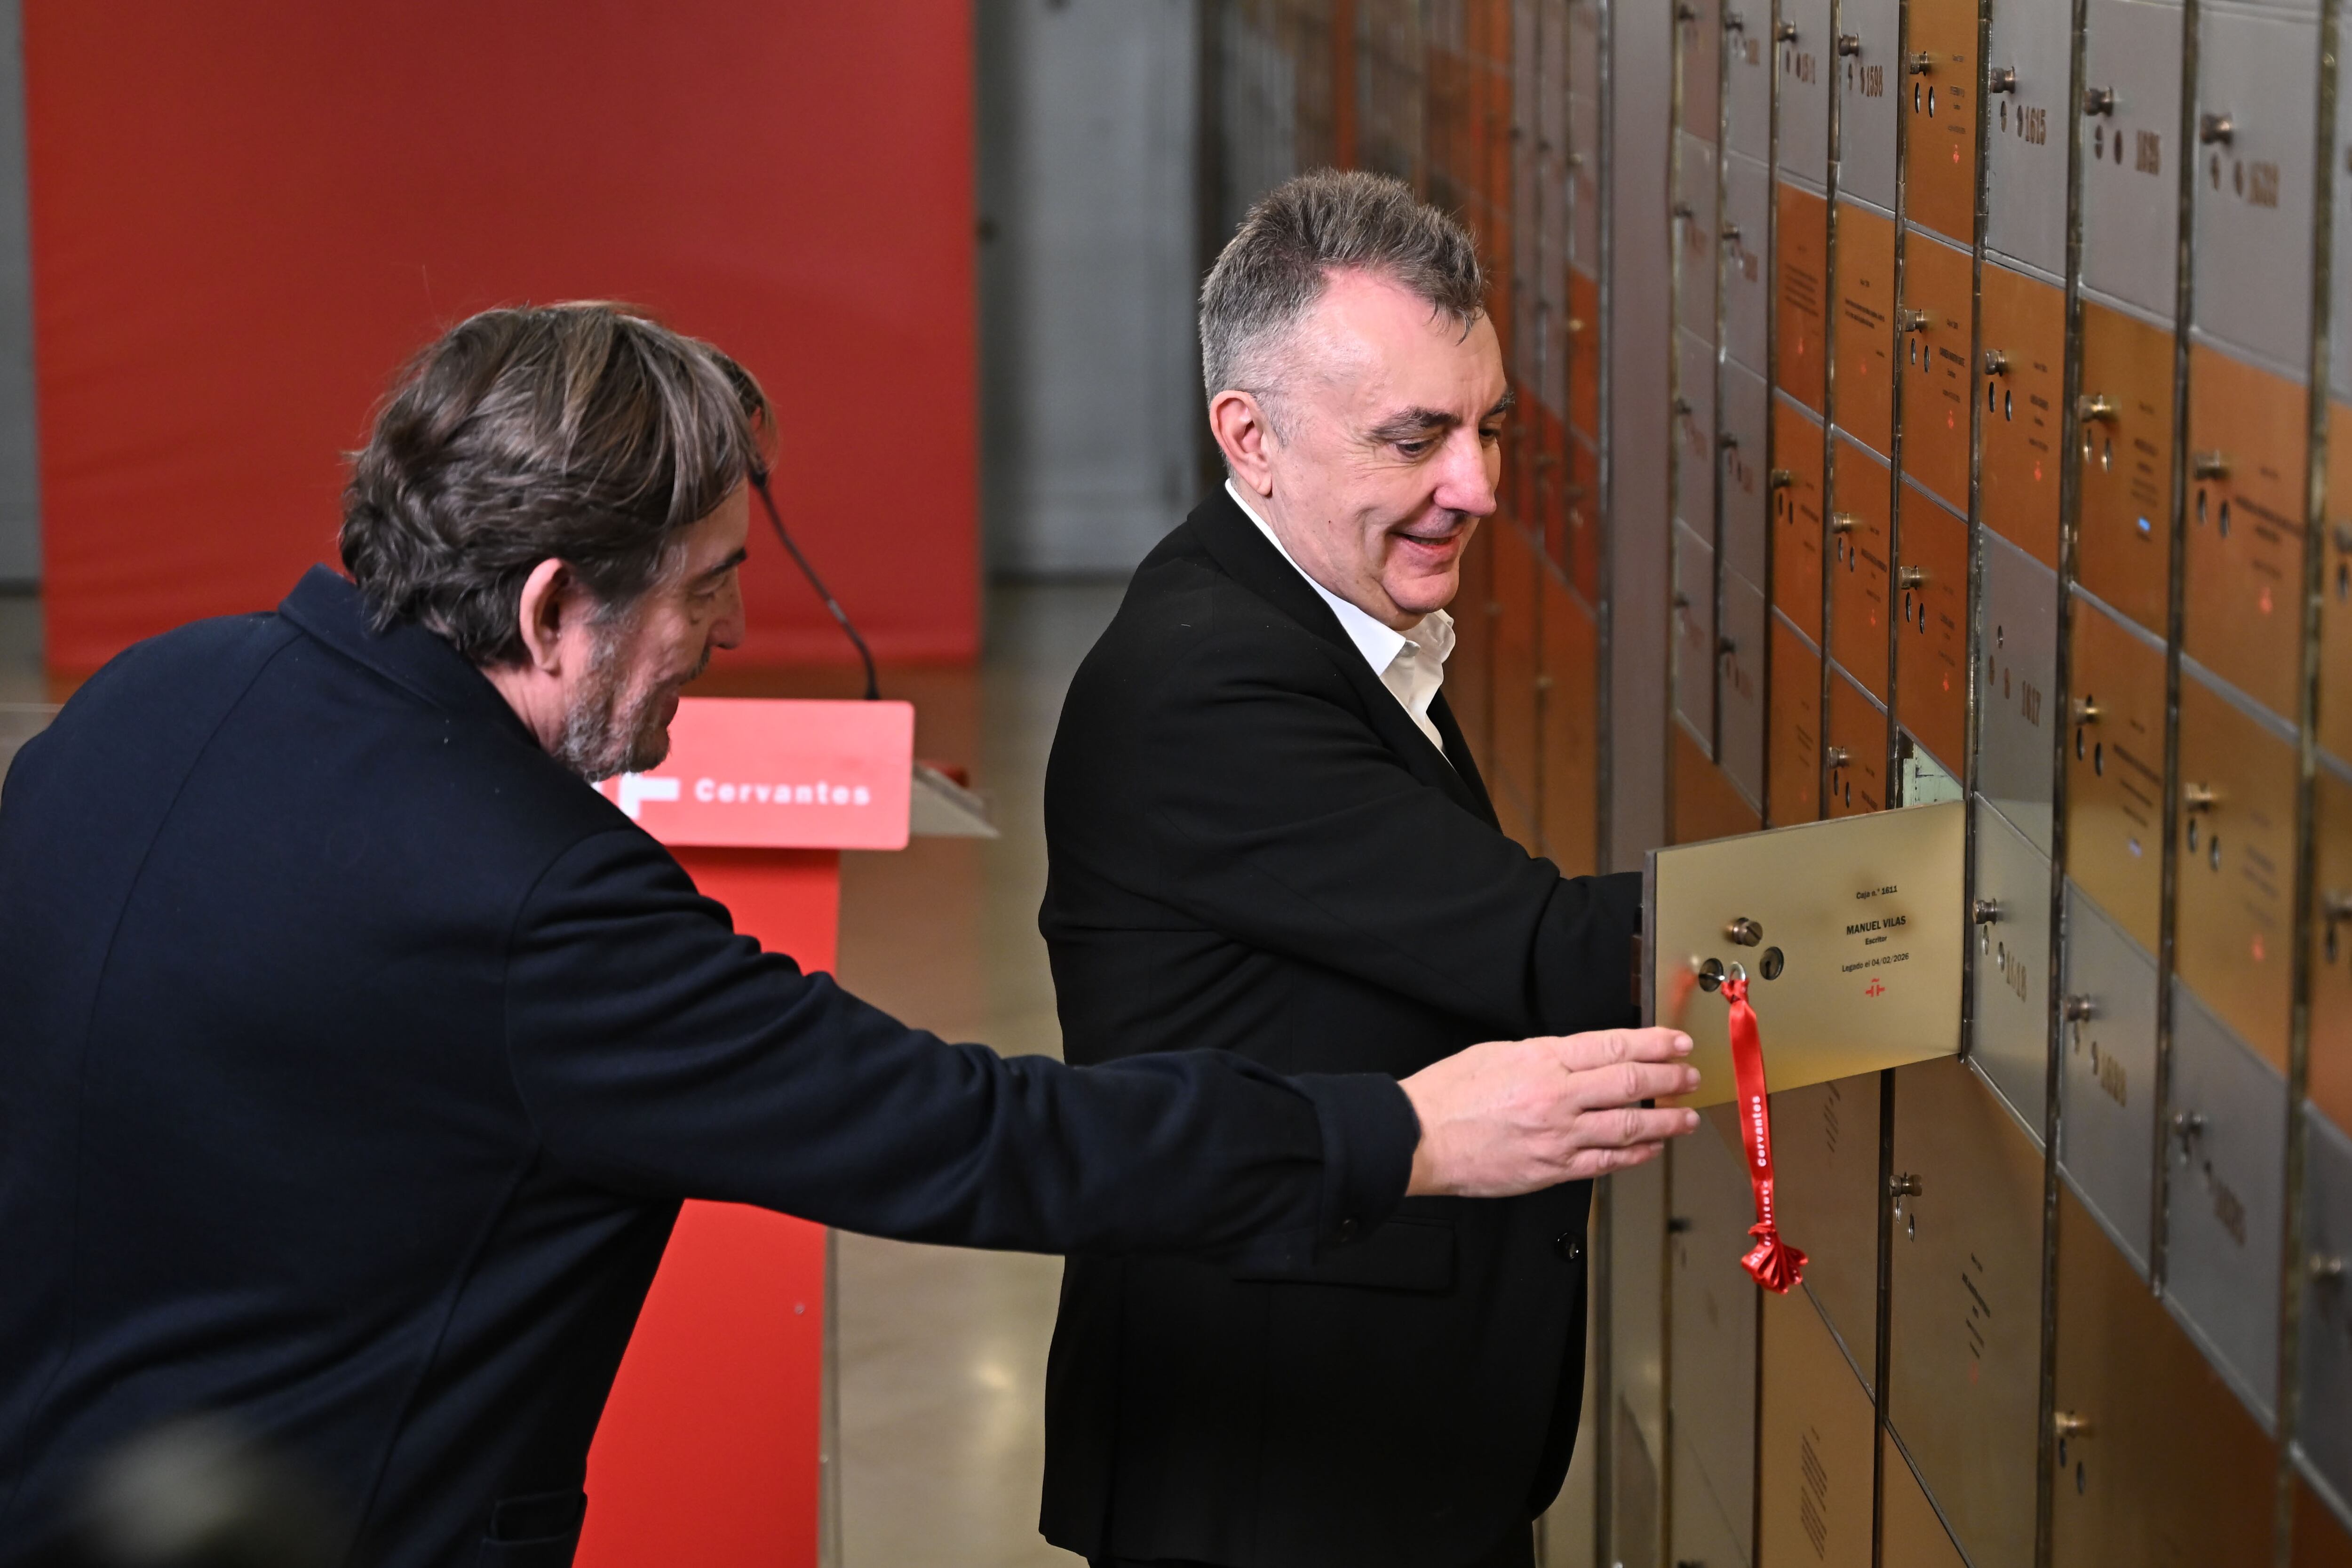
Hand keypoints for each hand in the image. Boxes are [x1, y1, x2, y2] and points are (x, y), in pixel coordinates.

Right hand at [1397, 1028, 1702, 1197]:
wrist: (1420, 1139)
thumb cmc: (1449, 1094)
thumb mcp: (1496, 1053)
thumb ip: (1543, 1057)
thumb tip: (1578, 1060)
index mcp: (1542, 1060)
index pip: (1613, 1046)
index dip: (1653, 1044)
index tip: (1677, 1043)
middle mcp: (1557, 1096)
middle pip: (1630, 1083)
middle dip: (1669, 1079)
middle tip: (1689, 1077)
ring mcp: (1558, 1136)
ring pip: (1627, 1126)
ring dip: (1664, 1122)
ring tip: (1685, 1118)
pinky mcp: (1552, 1169)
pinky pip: (1606, 1162)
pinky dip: (1634, 1155)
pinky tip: (1649, 1149)